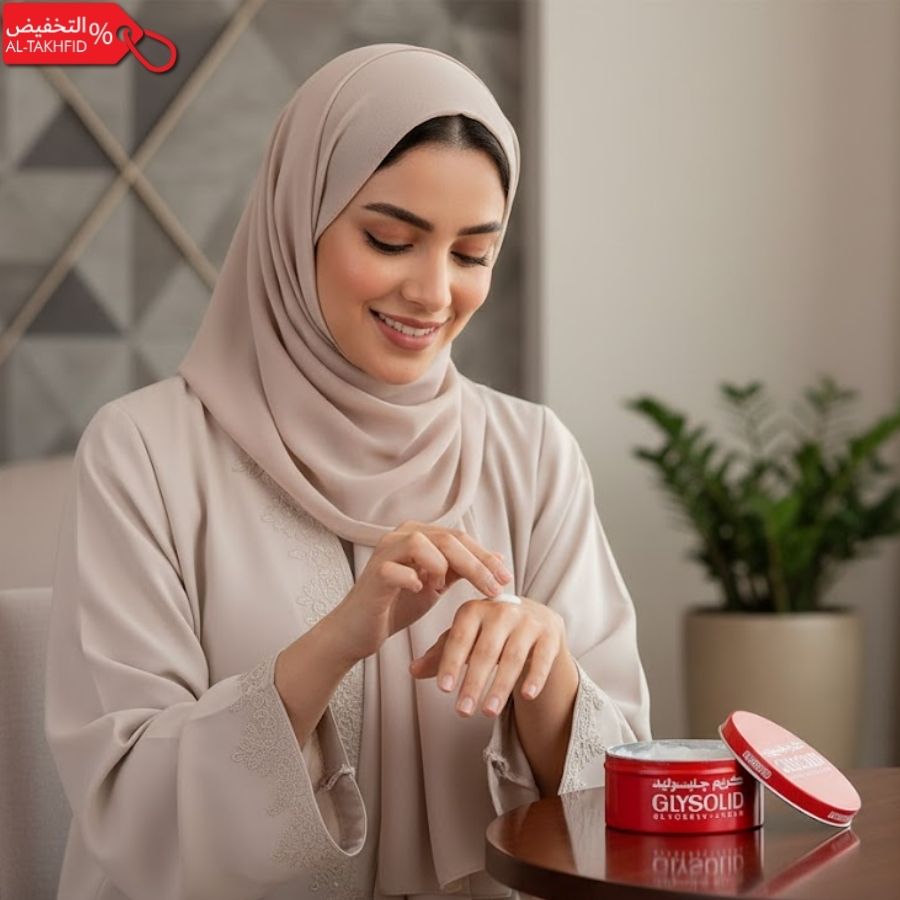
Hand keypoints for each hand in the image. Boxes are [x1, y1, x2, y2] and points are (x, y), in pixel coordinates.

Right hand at [328, 521, 513, 663]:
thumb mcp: (437, 584)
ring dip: (444, 566)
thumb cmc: (398, 604)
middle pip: (447, 539)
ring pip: (422, 544)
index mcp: (419, 535)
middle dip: (476, 564)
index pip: (459, 538)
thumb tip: (499, 558)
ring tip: (449, 589)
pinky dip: (412, 578)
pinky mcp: (373, 574)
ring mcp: (384, 552)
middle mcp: (401, 536)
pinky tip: (423, 590)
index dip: (485, 557)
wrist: (360, 630)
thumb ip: (462, 569)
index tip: (506, 579)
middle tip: (495, 589)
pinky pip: (395, 569)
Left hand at [408, 596, 566, 717]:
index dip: (450, 663)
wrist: (535, 620)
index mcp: (475, 608)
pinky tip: (526, 696)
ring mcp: (528, 620)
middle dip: (473, 683)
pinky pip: (542, 658)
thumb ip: (441, 654)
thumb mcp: (466, 639)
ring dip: (500, 686)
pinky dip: (535, 677)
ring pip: (513, 657)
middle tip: (462, 712)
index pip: (459, 638)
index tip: (444, 690)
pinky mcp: (550, 633)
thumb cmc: (491, 632)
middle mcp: (502, 610)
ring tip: (487, 711)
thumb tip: (412, 670)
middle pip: (486, 651)